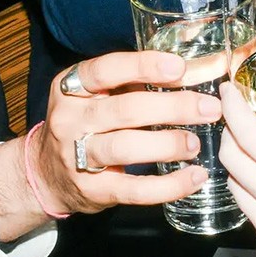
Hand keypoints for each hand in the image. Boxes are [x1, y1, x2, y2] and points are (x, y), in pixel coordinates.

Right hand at [35, 52, 221, 213]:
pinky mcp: (92, 190)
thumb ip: (129, 83)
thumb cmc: (84, 125)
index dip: (142, 66)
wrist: (46, 174)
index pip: (105, 70)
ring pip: (125, 147)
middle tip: (208, 108)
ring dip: (168, 144)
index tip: (178, 67)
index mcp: (70, 88)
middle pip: (124, 110)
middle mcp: (70, 120)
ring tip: (195, 143)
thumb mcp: (93, 96)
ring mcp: (77, 156)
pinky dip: (168, 186)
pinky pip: (134, 189)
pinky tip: (194, 178)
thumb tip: (188, 72)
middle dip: (172, 107)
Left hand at [217, 67, 255, 256]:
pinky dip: (255, 195)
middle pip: (230, 158)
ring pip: (235, 187)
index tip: (227, 90)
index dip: (232, 107)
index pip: (248, 133)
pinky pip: (252, 215)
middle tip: (238, 115)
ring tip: (253, 149)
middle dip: (229, 131)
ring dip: (238, 164)